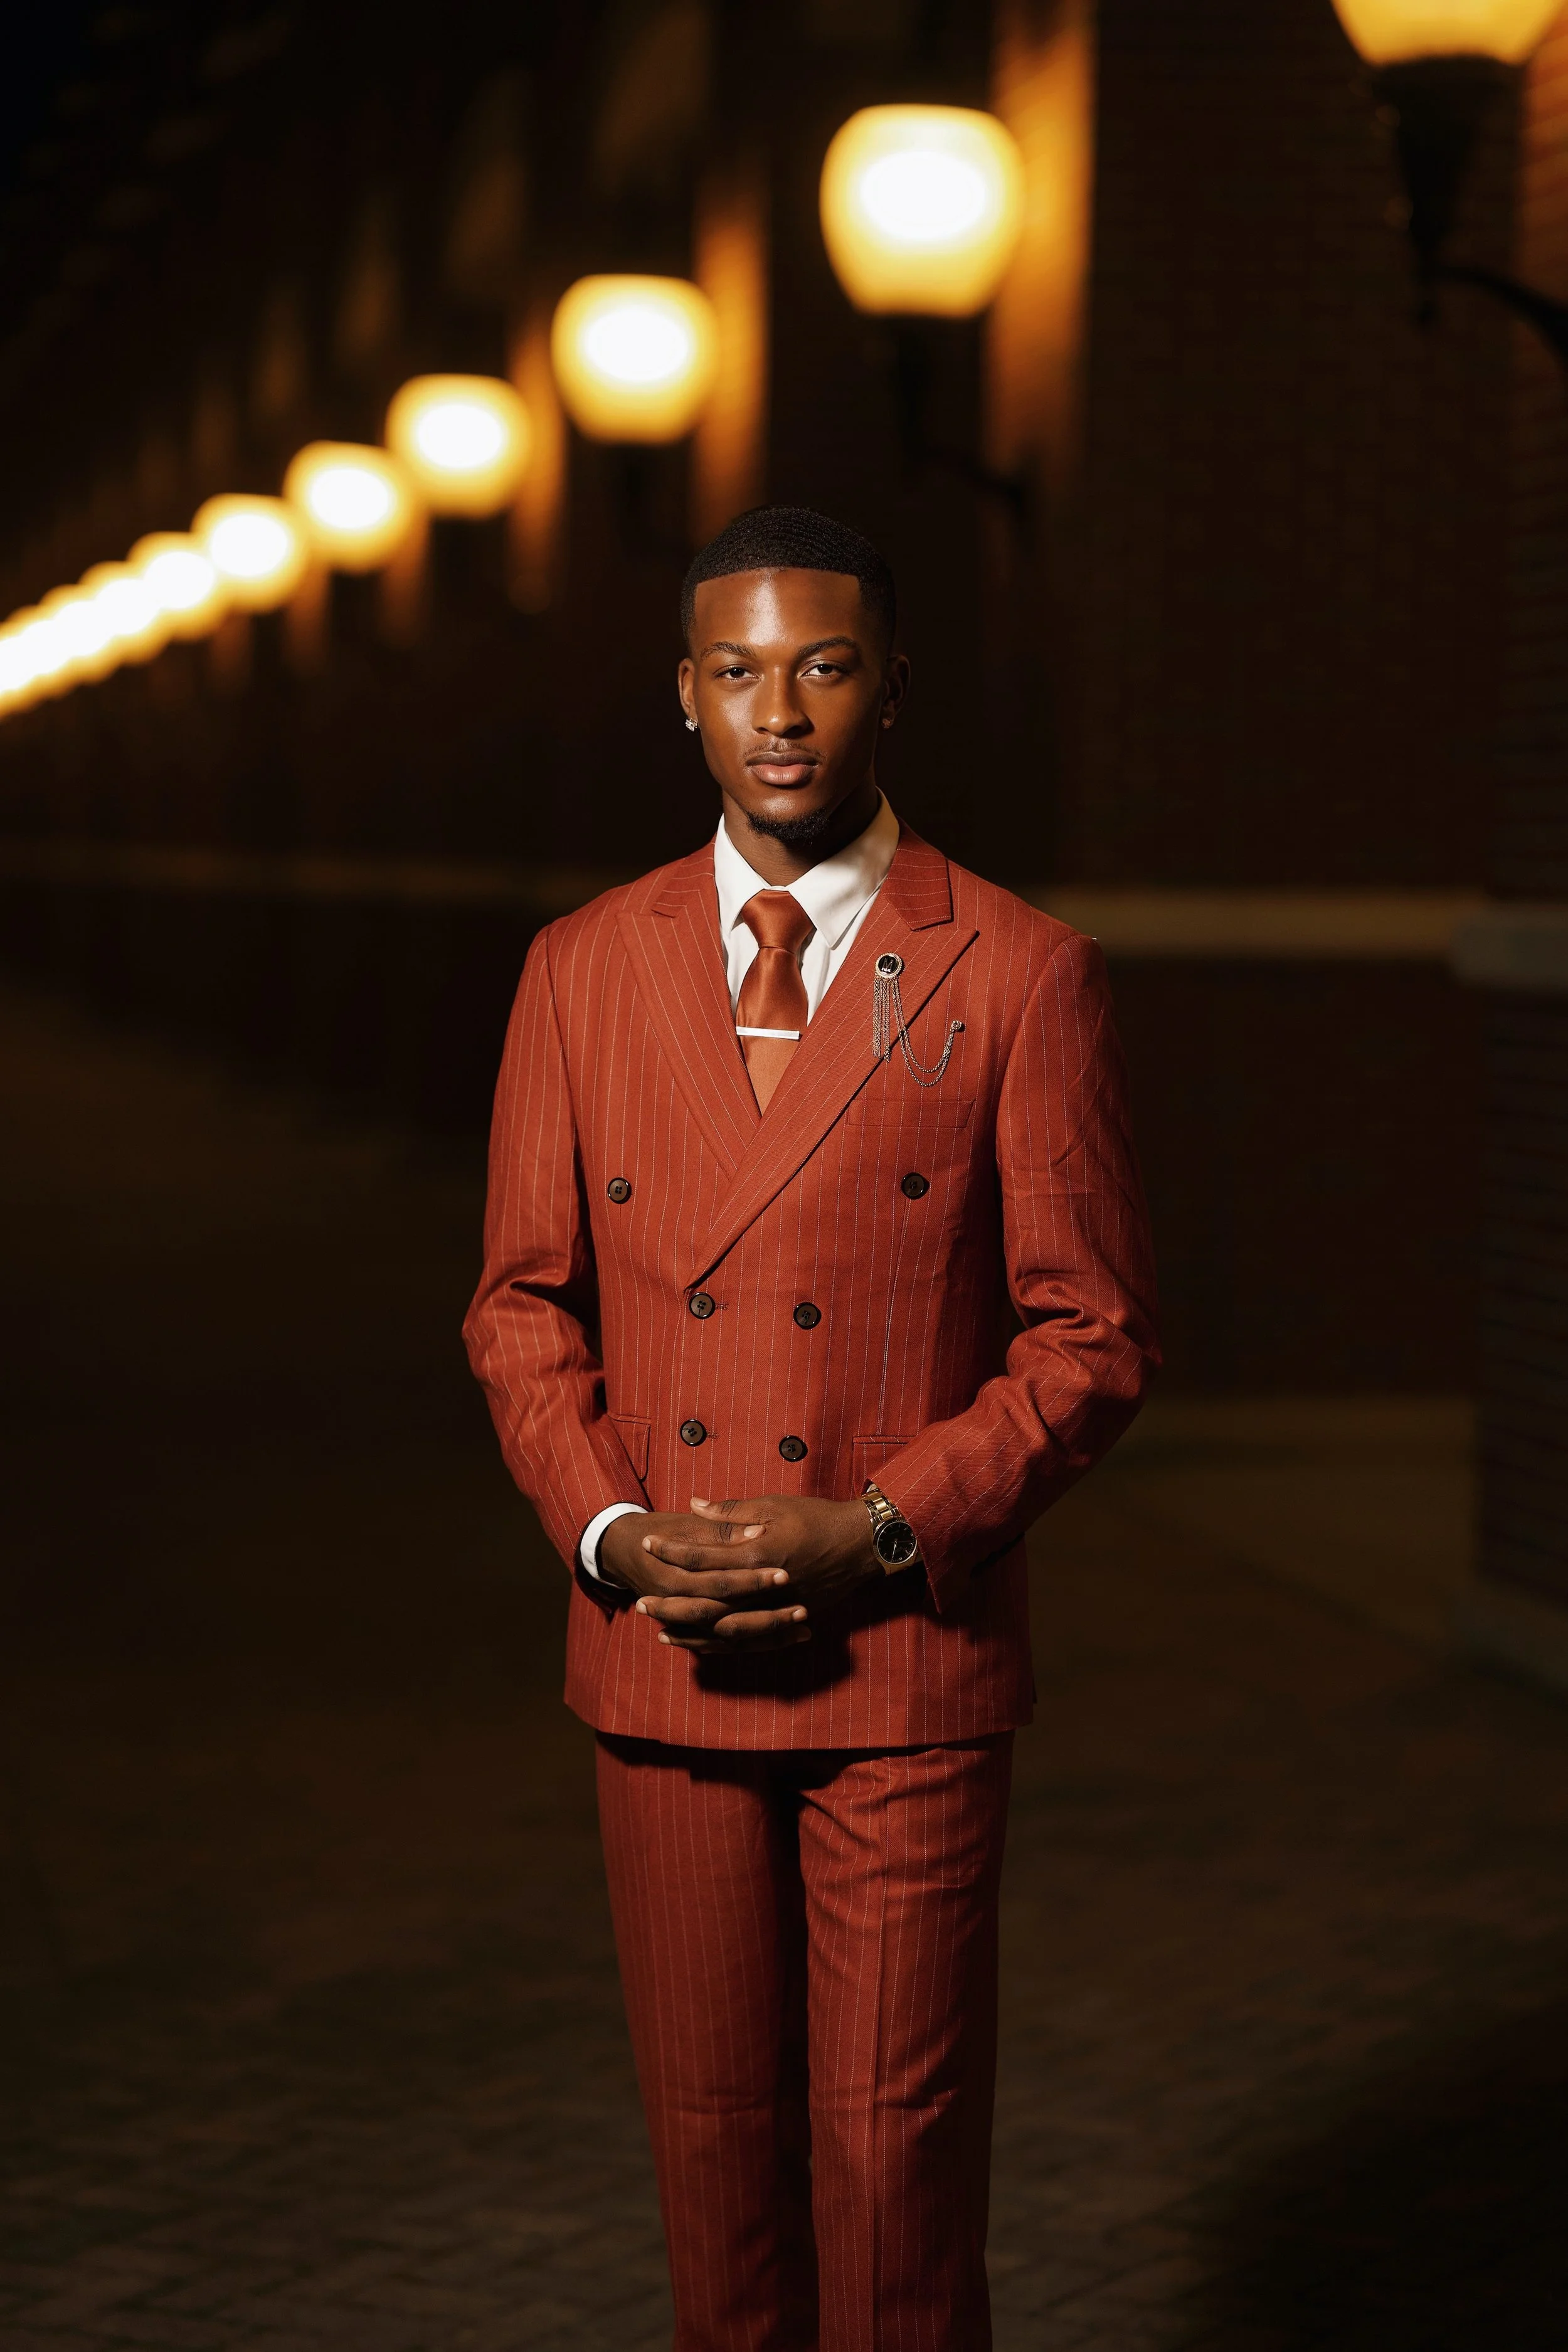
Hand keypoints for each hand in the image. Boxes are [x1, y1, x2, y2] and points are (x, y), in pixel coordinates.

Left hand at [634, 1493, 879, 1653]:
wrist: (861, 1545)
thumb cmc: (817, 1518)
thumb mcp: (773, 1505)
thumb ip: (730, 1510)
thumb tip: (694, 1505)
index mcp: (754, 1553)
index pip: (701, 1556)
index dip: (671, 1551)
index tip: (647, 1544)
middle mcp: (761, 1587)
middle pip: (705, 1601)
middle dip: (670, 1601)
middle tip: (641, 1601)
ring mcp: (774, 1608)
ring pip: (722, 1628)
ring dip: (690, 1630)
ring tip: (660, 1628)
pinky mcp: (786, 1620)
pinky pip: (747, 1641)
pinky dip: (720, 1645)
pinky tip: (700, 1645)